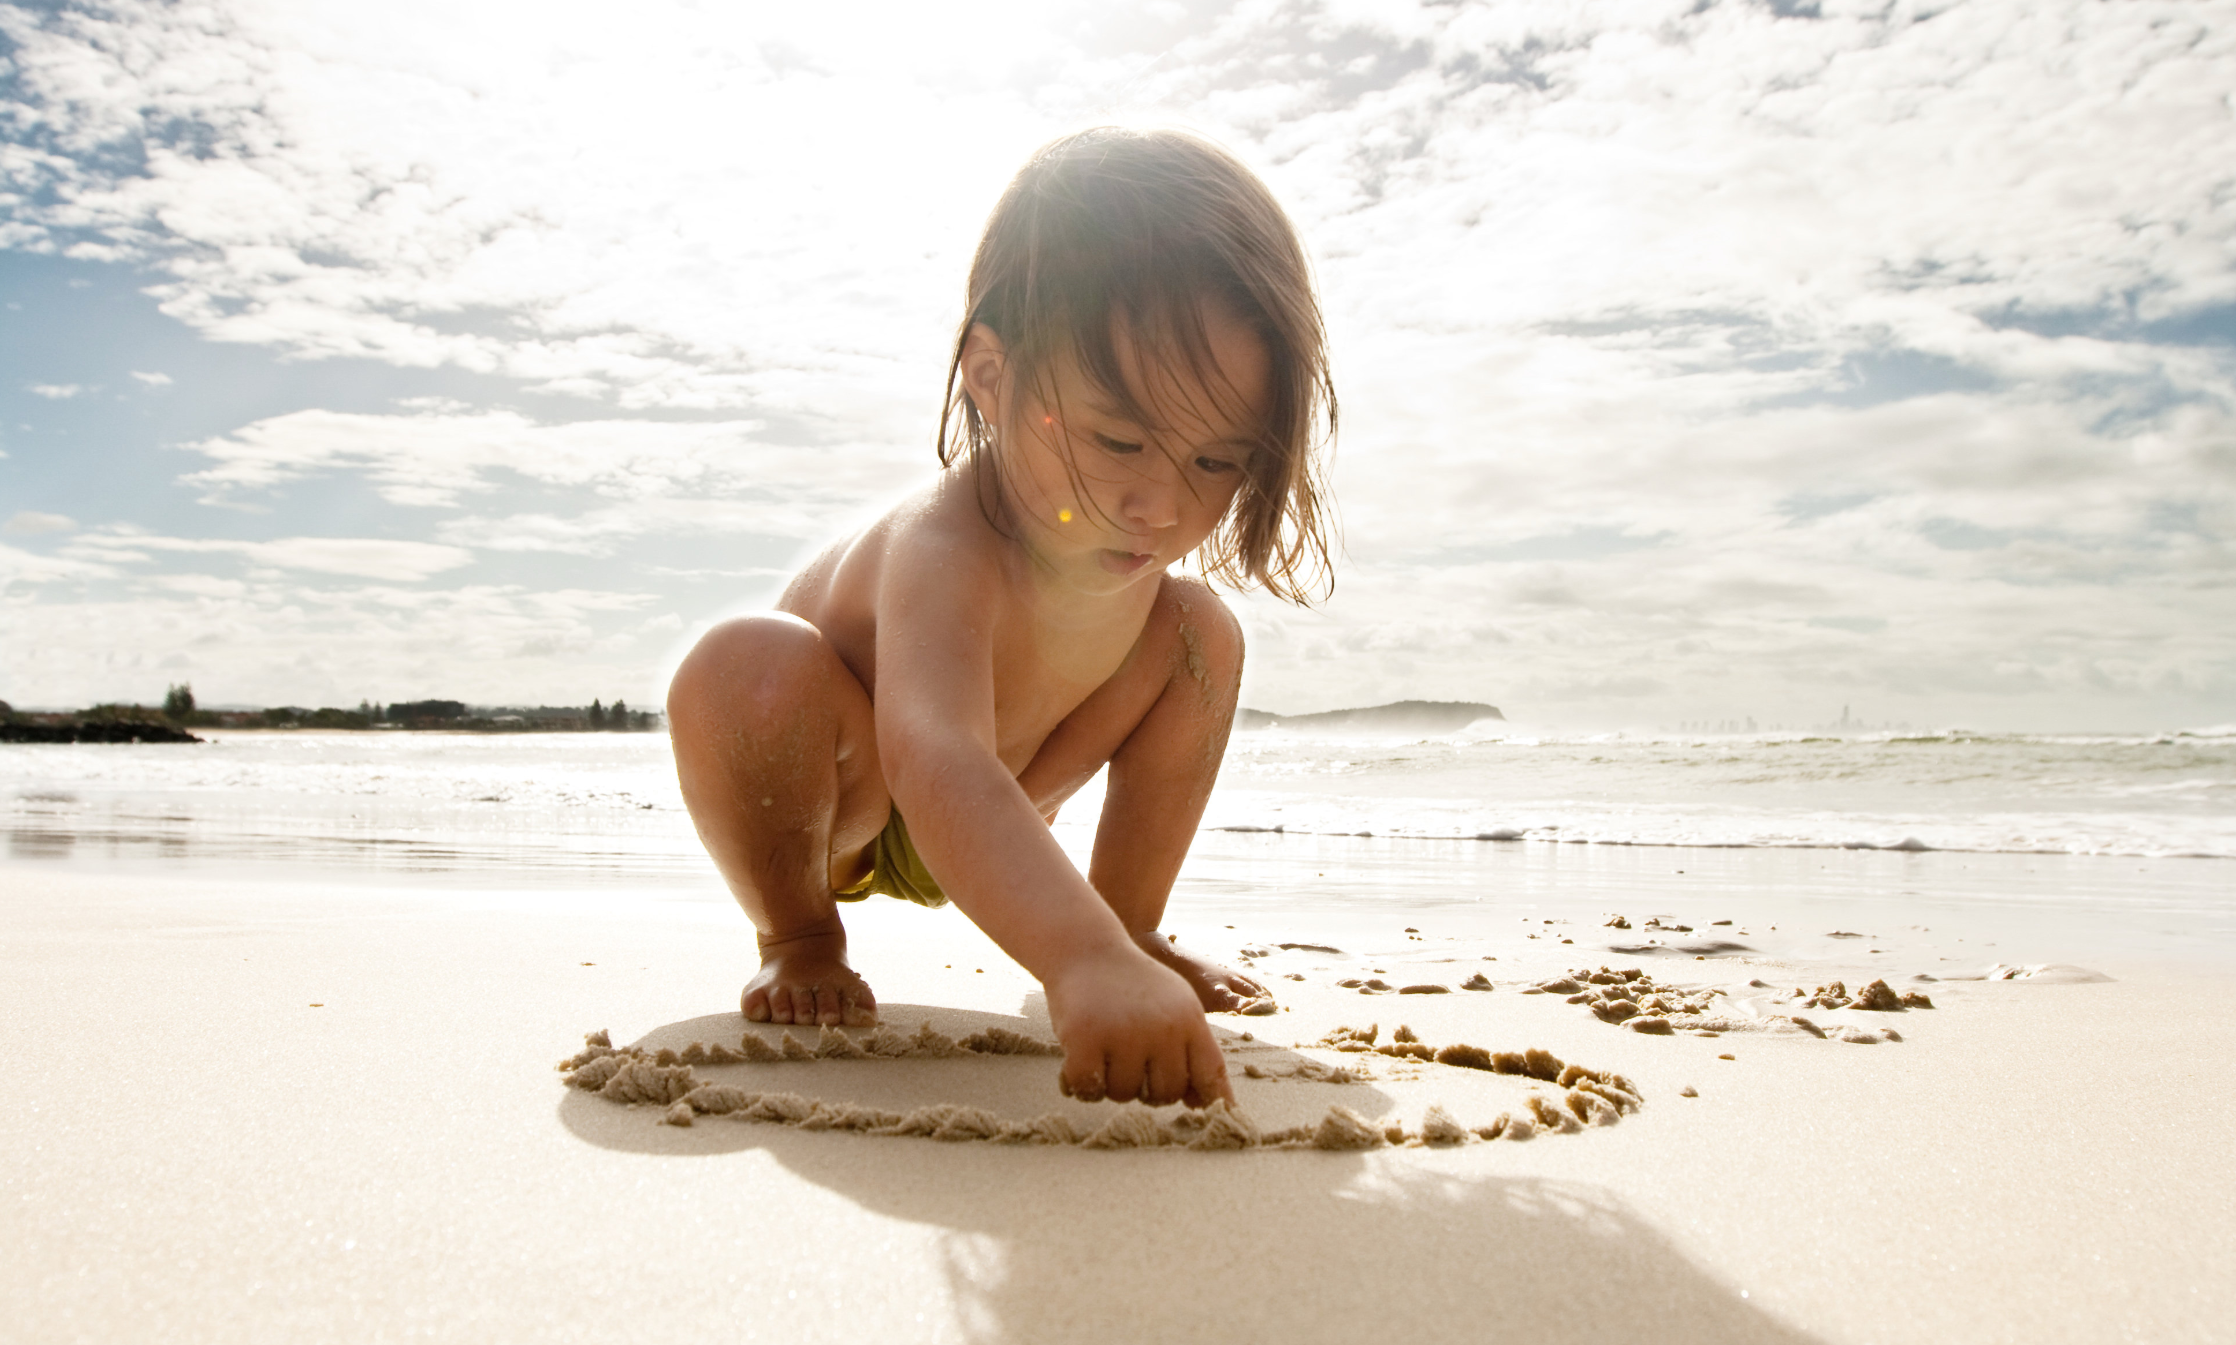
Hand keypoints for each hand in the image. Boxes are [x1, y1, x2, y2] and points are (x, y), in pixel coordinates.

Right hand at [1044, 945, 1234, 1107]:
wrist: (1085, 948)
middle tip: (1128, 1063)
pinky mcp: (1086, 1038)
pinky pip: (1088, 1089)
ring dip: (1109, 1084)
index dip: (1212, 1102)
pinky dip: (1078, 1084)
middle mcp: (1162, 1028)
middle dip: (1145, 1089)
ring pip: (1123, 1094)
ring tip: (1102, 1052)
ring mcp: (1124, 1033)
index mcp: (1188, 1019)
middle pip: (1165, 1094)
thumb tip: (1206, 1103)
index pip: (1209, 1073)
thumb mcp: (1173, 1005)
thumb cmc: (1131, 985)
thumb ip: (1190, 1049)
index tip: (1207, 1116)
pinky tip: (1075, 1062)